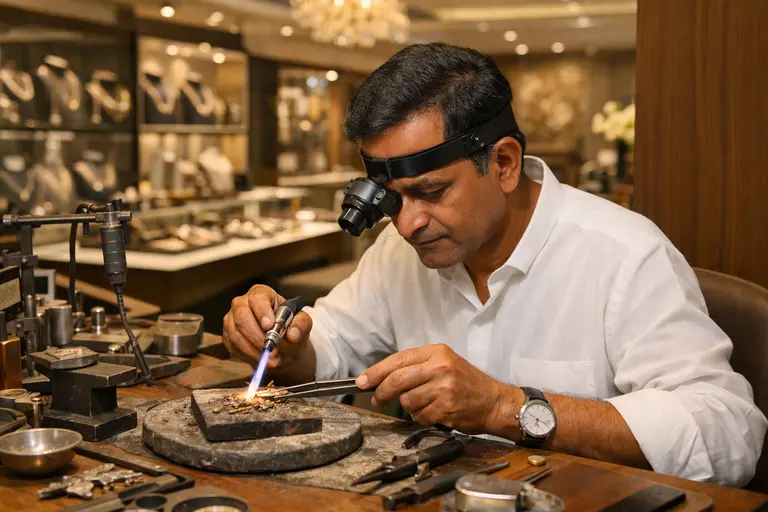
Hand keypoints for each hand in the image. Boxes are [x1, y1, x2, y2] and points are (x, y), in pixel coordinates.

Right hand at [222, 285, 312, 368]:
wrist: (281, 343)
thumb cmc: (290, 327)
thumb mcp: (302, 323)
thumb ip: (300, 326)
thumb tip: (292, 335)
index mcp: (262, 294)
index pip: (258, 298)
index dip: (262, 311)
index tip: (270, 326)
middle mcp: (242, 303)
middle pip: (242, 316)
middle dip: (257, 337)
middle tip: (273, 351)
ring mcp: (231, 319)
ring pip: (236, 334)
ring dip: (254, 350)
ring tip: (272, 360)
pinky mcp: (228, 335)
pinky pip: (233, 346)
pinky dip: (247, 356)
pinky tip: (261, 359)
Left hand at [356, 344, 511, 433]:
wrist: (495, 402)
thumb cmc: (467, 383)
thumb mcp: (444, 364)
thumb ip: (416, 367)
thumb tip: (380, 378)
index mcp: (437, 352)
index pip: (398, 360)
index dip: (376, 371)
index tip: (362, 381)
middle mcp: (440, 366)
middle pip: (397, 379)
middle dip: (382, 392)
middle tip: (376, 400)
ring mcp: (444, 387)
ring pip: (407, 400)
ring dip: (409, 407)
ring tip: (424, 404)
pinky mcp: (446, 407)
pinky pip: (420, 415)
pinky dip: (423, 417)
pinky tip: (435, 412)